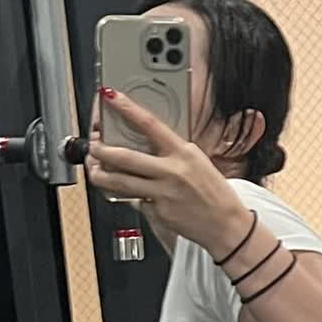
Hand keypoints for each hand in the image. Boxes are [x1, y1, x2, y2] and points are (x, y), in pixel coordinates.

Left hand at [84, 88, 245, 250]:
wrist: (227, 225)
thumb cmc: (214, 192)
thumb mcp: (197, 161)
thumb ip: (172, 151)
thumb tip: (145, 140)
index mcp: (183, 153)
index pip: (149, 124)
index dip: (127, 108)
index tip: (110, 97)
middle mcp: (171, 172)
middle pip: (125, 156)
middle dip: (101, 149)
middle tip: (94, 145)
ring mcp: (162, 194)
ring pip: (119, 182)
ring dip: (100, 174)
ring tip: (95, 170)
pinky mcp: (157, 213)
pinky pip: (132, 201)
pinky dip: (124, 195)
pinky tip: (120, 191)